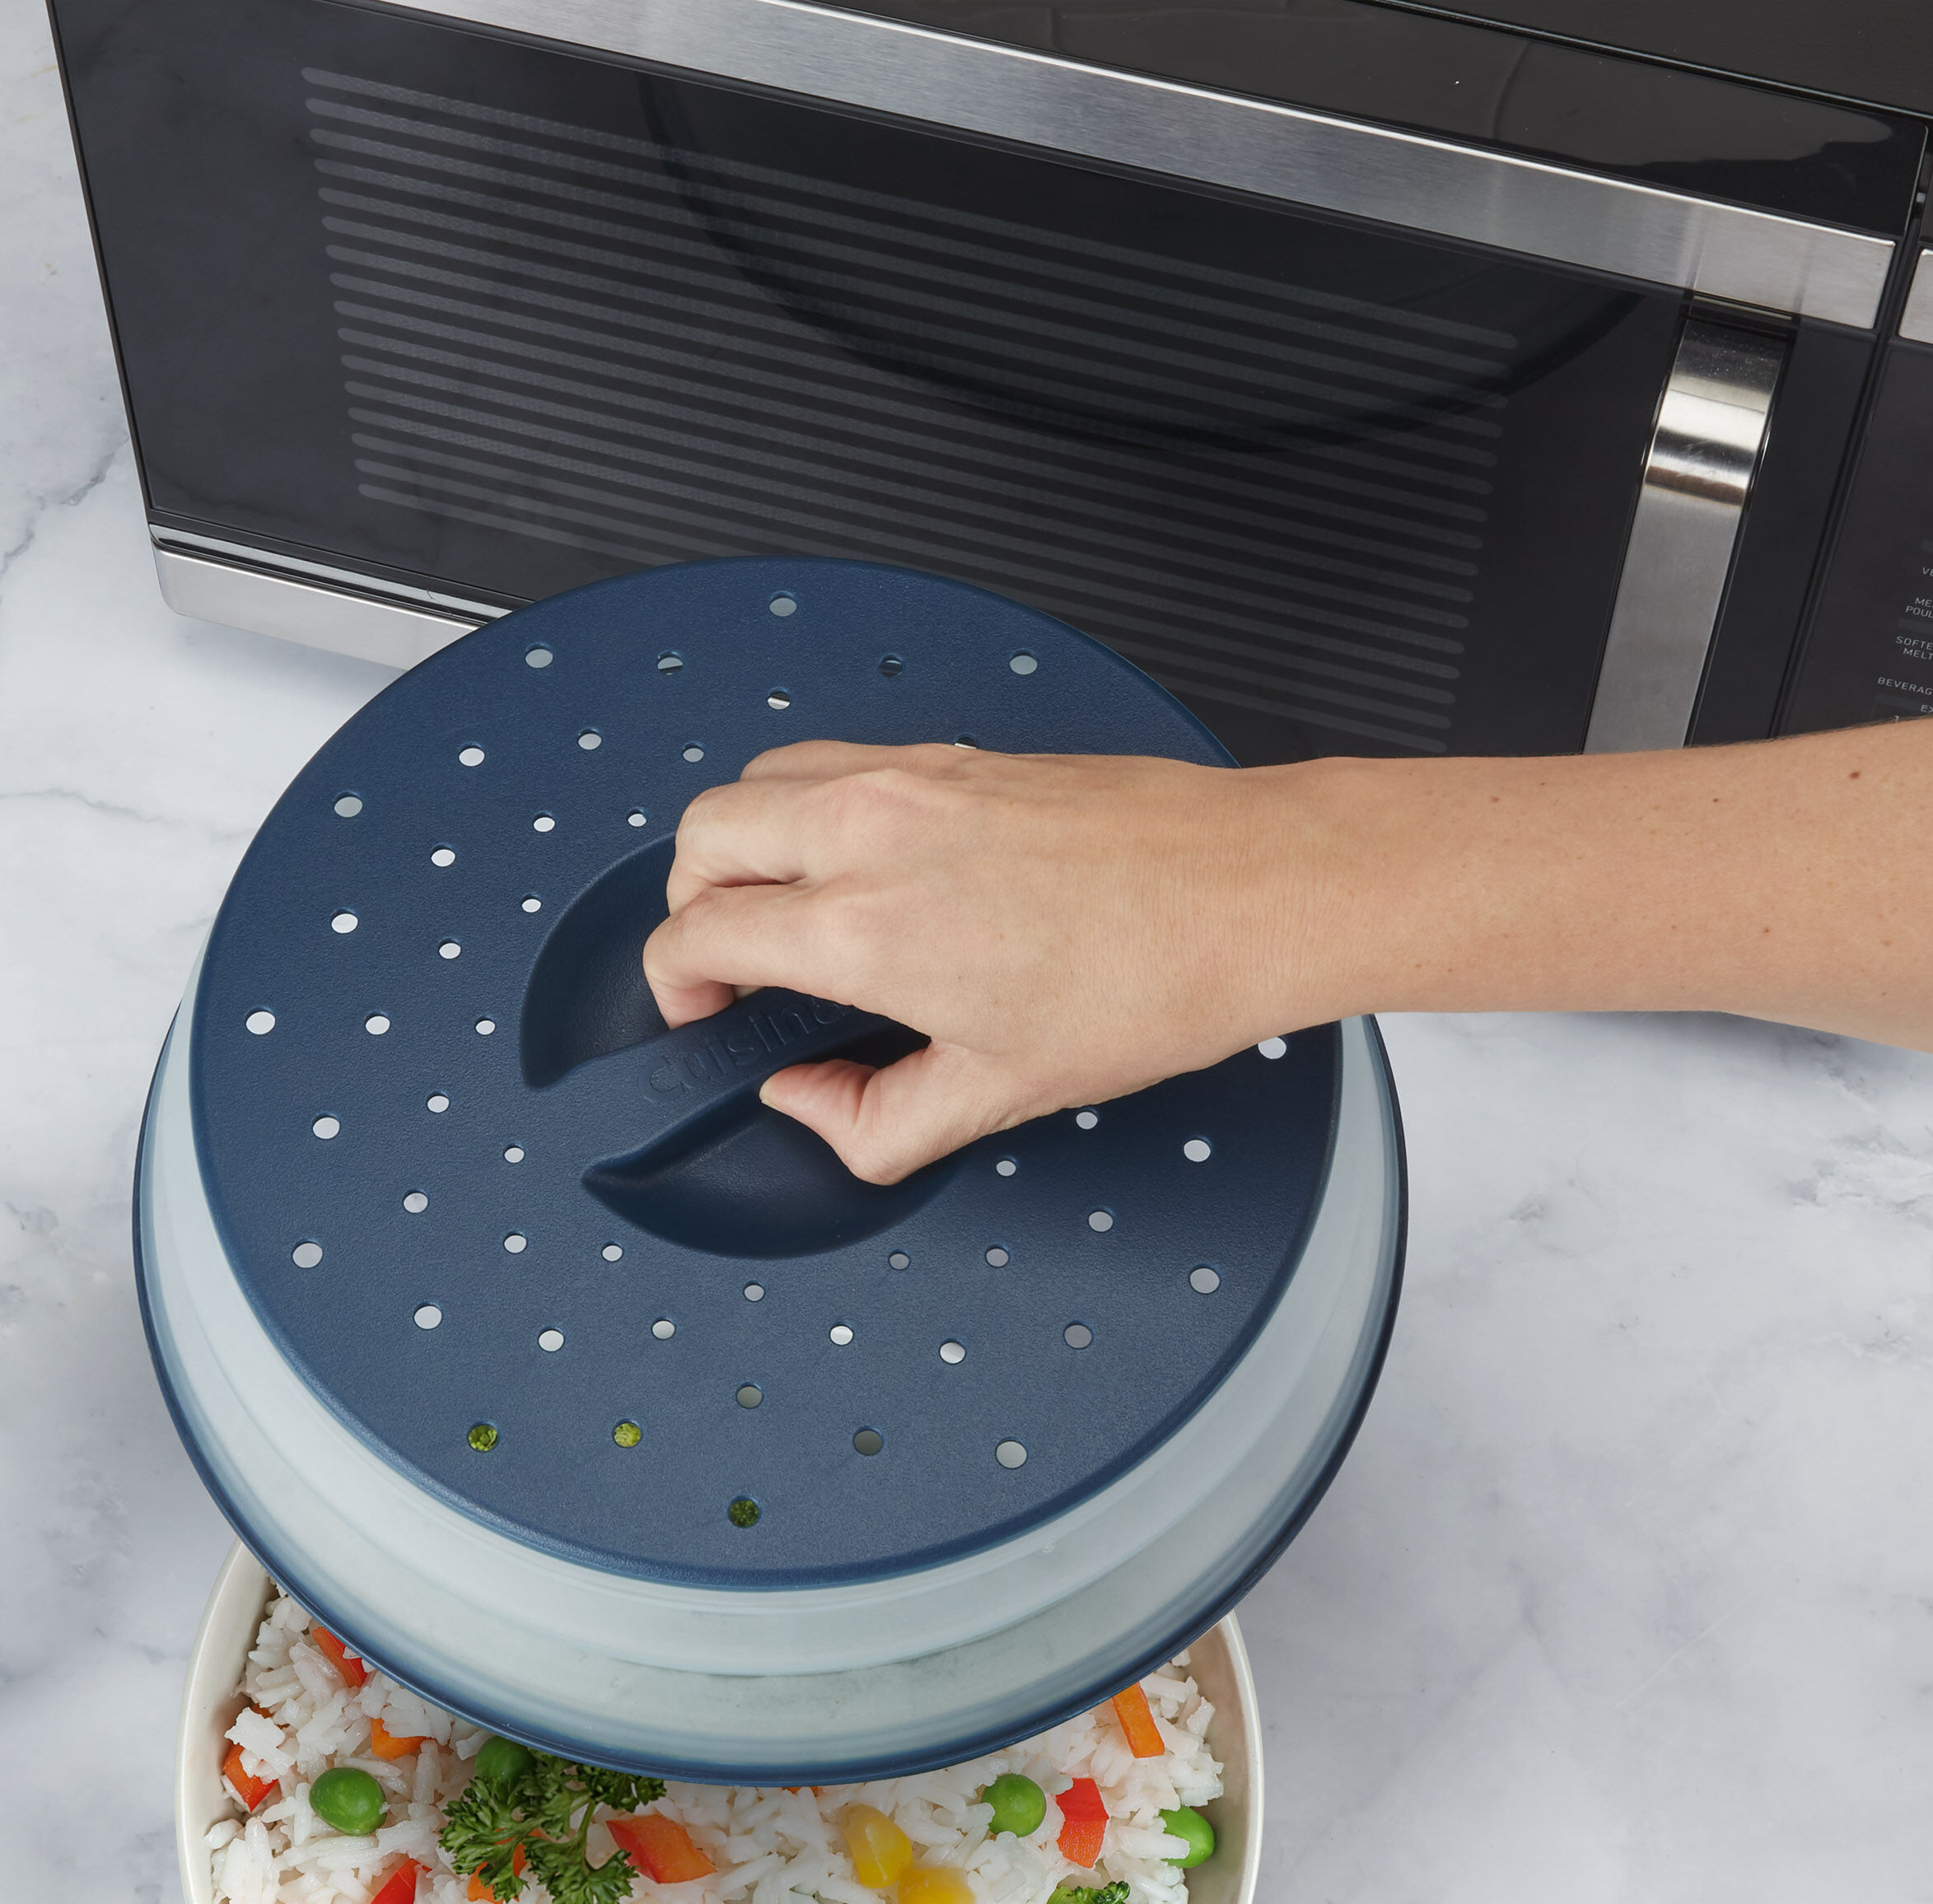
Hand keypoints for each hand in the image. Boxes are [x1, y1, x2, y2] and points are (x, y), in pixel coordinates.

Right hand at [641, 741, 1347, 1183]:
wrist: (1254, 891)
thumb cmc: (1153, 979)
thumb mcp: (999, 1096)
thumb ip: (874, 1123)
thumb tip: (810, 1105)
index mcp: (863, 925)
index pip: (696, 937)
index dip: (678, 991)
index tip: (707, 1018)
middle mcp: (869, 830)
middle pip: (700, 837)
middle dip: (687, 906)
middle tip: (727, 966)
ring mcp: (912, 776)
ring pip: (756, 780)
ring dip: (740, 845)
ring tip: (779, 908)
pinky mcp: (958, 752)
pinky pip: (833, 757)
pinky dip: (806, 806)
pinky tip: (856, 862)